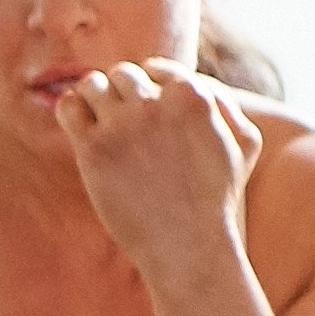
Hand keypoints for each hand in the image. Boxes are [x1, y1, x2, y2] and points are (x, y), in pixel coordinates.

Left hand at [53, 59, 264, 286]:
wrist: (188, 247)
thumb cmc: (218, 200)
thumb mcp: (244, 146)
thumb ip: (225, 104)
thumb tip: (188, 78)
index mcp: (192, 96)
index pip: (156, 68)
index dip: (149, 85)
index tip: (144, 105)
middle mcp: (155, 104)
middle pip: (122, 74)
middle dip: (121, 93)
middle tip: (121, 119)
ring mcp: (122, 125)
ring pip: (92, 84)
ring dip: (94, 98)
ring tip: (100, 122)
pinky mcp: (93, 148)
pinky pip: (69, 108)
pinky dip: (72, 110)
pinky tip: (80, 128)